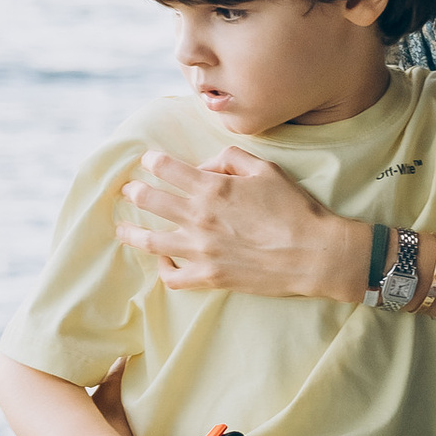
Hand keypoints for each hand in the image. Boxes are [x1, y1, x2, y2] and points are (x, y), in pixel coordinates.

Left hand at [117, 147, 363, 303]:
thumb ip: (231, 159)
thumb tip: (206, 165)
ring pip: (151, 241)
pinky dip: (162, 269)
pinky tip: (160, 262)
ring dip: (131, 233)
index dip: (153, 162)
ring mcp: (201, 250)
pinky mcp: (209, 277)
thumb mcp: (266, 170)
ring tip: (121, 229)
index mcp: (213, 188)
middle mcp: (200, 217)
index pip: (167, 169)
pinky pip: (173, 277)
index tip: (148, 161)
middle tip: (127, 190)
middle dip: (134, 192)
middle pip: (151, 201)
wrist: (314, 254)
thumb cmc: (294, 209)